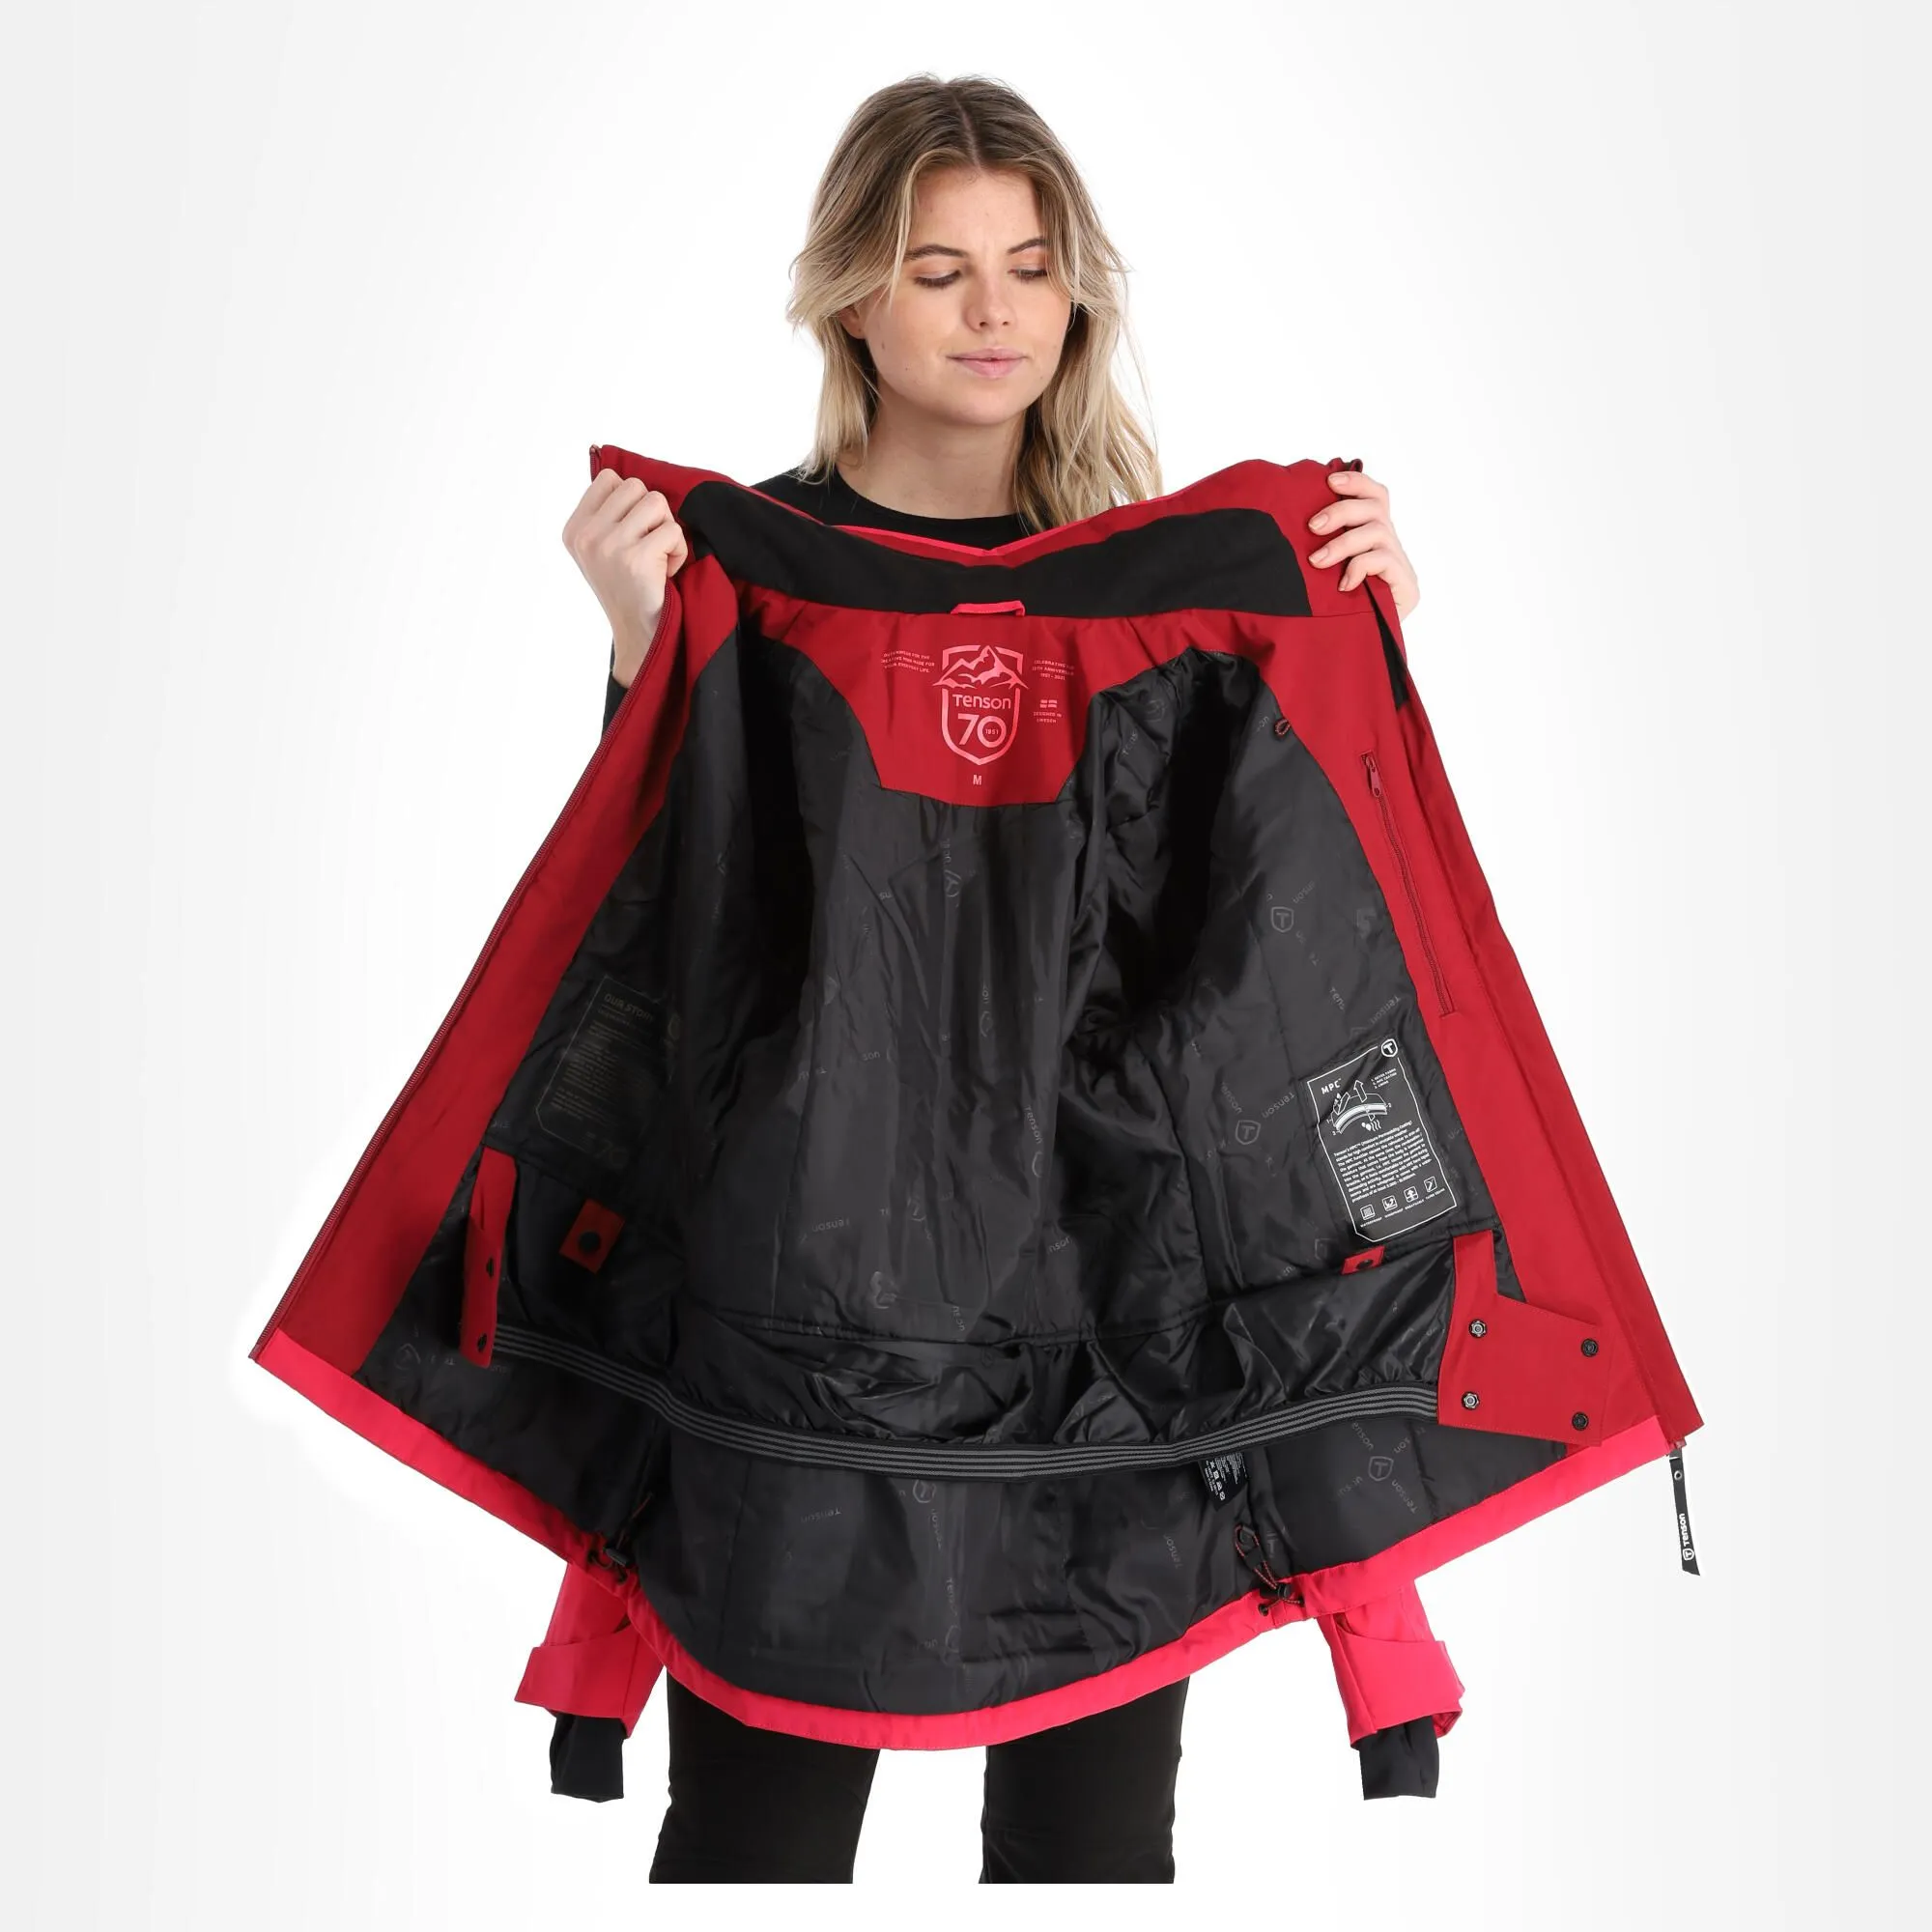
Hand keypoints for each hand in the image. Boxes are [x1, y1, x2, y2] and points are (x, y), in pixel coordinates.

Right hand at [564, 469, 689, 686]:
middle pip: (636, 486)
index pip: (609, 478)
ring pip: (657, 503)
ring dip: (667, 530)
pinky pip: (673, 531)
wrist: (638, 635)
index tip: (632, 531)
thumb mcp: (602, 550)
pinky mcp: (636, 558)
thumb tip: (630, 476)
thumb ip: (609, 514)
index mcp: (575, 529)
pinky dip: (678, 552)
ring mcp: (609, 546)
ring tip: (657, 558)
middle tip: (648, 546)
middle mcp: (587, 535)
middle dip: (652, 515)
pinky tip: (665, 573)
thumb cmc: (629, 590)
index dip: (631, 501)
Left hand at [1307, 469, 1419, 619]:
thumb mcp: (1325, 570)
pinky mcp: (1407, 587)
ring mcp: (1401, 566)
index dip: (1356, 481)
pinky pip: (1382, 561)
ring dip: (1343, 544)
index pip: (1377, 495)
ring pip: (1377, 532)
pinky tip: (1344, 585)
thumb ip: (1323, 545)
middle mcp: (1392, 546)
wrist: (1357, 649)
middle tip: (1312, 527)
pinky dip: (1359, 567)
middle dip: (1341, 511)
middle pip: (1376, 508)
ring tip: (1317, 562)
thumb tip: (1297, 521)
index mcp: (1375, 536)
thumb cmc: (1335, 608)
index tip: (1329, 480)